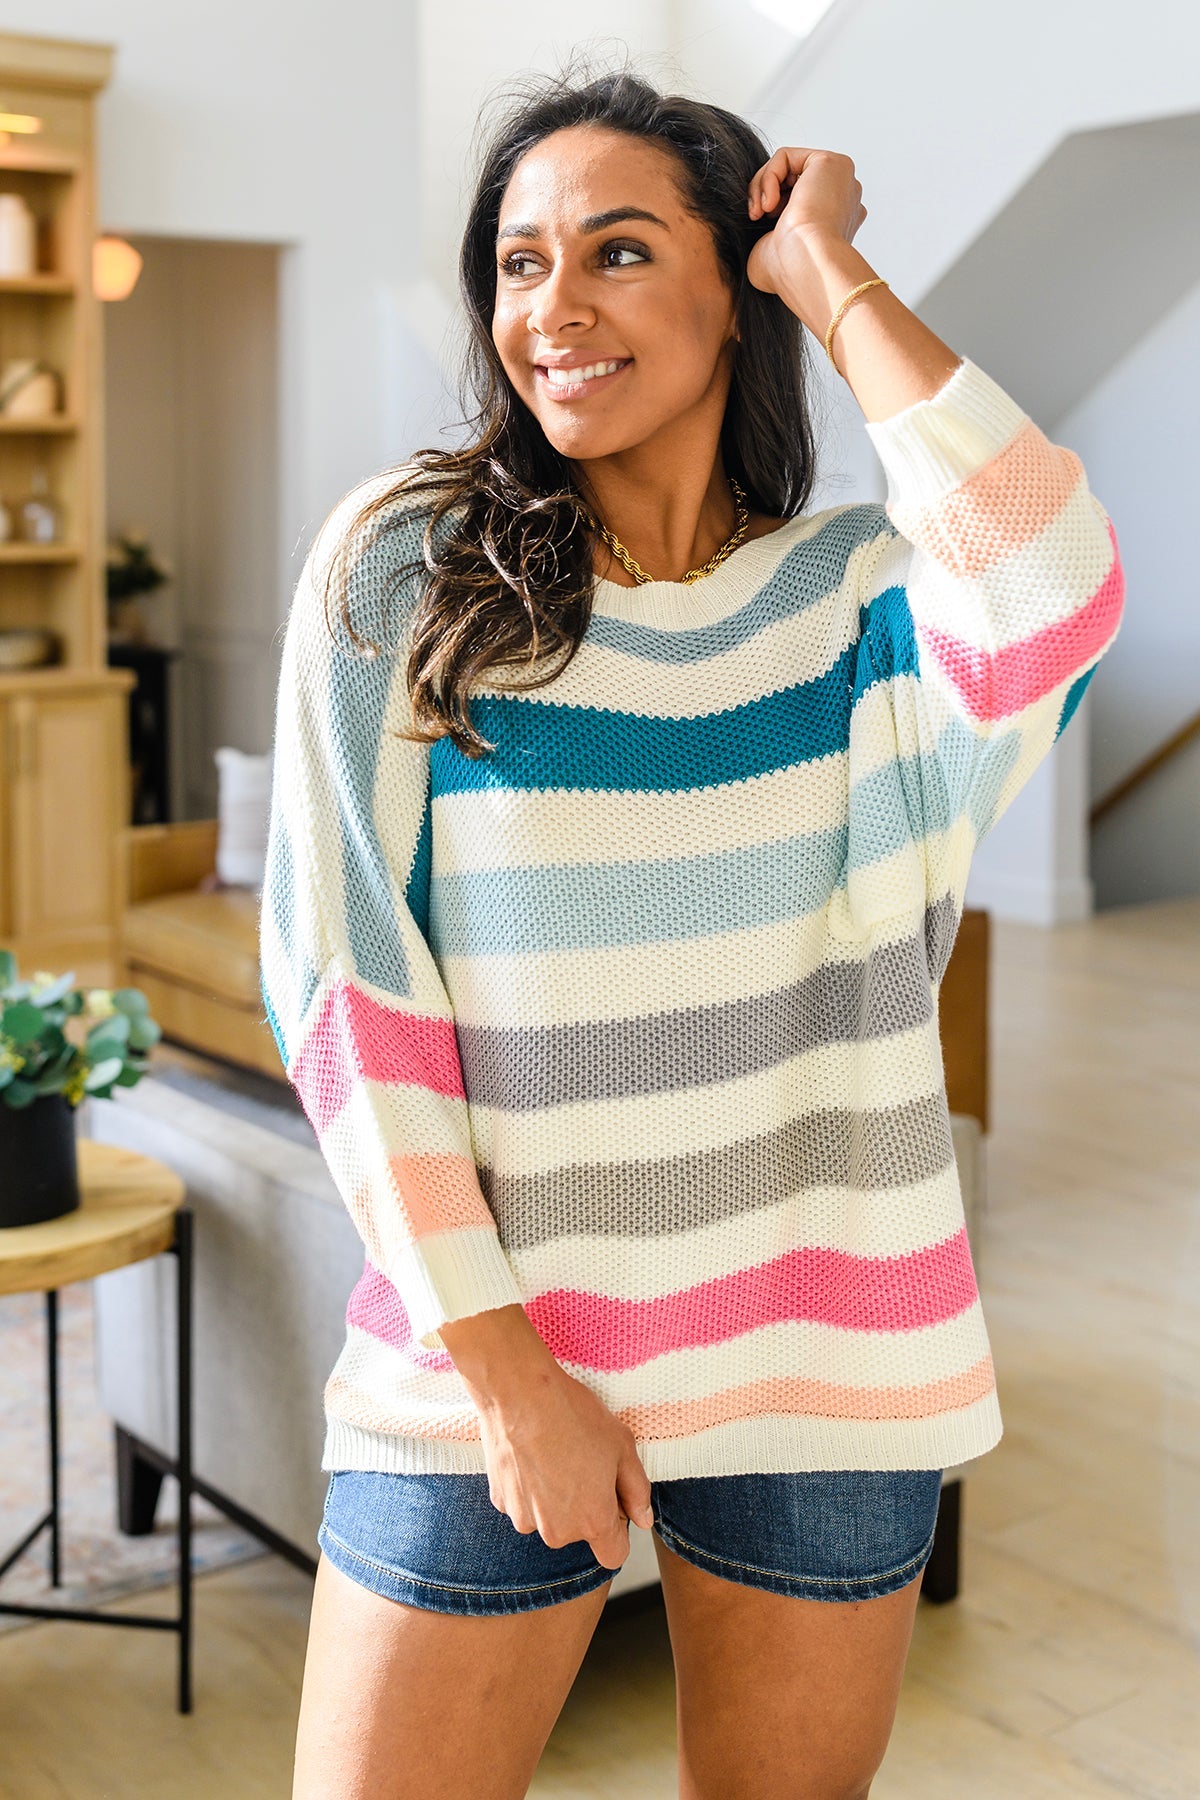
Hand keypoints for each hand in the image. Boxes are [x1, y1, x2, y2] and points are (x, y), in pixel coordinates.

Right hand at [476, 1361, 654, 1570]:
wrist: (520, 1393)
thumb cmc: (574, 1416)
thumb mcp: (622, 1447)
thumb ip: (637, 1490)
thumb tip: (644, 1519)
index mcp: (593, 1522)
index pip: (613, 1555)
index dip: (617, 1529)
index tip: (611, 1499)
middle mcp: (557, 1532)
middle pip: (578, 1534)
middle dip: (583, 1508)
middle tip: (583, 1463)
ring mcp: (524, 1519)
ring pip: (548, 1519)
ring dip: (553, 1499)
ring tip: (555, 1455)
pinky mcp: (501, 1502)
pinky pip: (523, 1504)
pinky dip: (528, 1488)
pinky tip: (532, 1455)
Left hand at [745, 147, 867, 317]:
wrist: (805, 266)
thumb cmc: (788, 271)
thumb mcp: (769, 252)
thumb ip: (766, 232)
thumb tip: (756, 216)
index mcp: (834, 224)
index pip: (796, 202)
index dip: (772, 211)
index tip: (761, 228)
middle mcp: (842, 200)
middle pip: (791, 181)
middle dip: (766, 195)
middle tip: (756, 218)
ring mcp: (839, 180)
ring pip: (786, 168)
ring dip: (762, 187)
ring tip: (758, 212)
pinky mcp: (830, 162)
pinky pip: (785, 157)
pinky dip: (768, 176)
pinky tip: (768, 203)